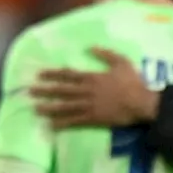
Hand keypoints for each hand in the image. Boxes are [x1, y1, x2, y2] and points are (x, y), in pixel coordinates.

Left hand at [29, 48, 157, 129]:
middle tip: (29, 91)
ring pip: (65, 106)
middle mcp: (87, 91)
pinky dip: (62, 123)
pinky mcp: (94, 118)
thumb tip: (90, 47)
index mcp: (92, 77)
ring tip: (35, 108)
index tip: (39, 75)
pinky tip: (51, 125)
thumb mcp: (121, 61)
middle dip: (44, 90)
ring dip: (49, 107)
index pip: (67, 75)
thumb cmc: (134, 82)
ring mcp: (89, 106)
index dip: (52, 74)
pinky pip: (75, 121)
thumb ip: (105, 53)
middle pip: (61, 90)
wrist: (143, 102)